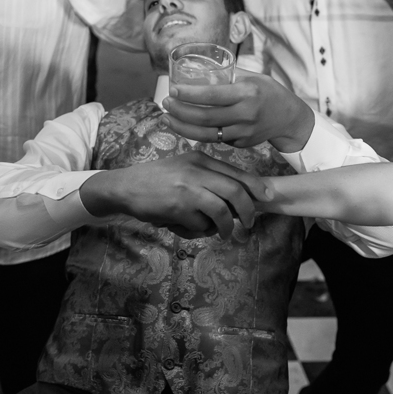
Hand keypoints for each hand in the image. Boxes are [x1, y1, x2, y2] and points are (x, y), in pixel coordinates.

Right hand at [81, 151, 268, 239]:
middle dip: (247, 211)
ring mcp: (187, 188)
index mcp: (201, 160)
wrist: (125, 187)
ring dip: (226, 226)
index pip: (237, 173)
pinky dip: (198, 231)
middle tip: (249, 223)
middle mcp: (196, 170)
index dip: (256, 187)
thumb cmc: (157, 181)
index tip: (267, 198)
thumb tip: (238, 199)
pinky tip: (186, 228)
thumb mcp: (185, 170)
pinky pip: (200, 224)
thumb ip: (208, 179)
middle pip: (235, 191)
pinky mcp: (178, 206)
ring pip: (221, 211)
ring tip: (224, 233)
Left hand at [162, 69, 314, 151]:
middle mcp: (245, 114)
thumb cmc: (269, 92)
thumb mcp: (253, 77)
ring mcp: (243, 132)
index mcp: (247, 93)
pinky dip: (197, 134)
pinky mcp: (241, 144)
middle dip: (180, 111)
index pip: (212, 96)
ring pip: (206, 134)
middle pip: (205, 117)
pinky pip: (215, 140)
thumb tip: (201, 68)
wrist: (289, 118)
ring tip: (167, 118)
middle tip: (165, 104)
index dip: (189, 94)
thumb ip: (229, 76)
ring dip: (182, 127)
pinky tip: (184, 127)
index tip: (172, 90)